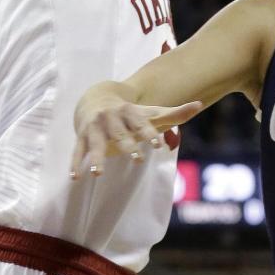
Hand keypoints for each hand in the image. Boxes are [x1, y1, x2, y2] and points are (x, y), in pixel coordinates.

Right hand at [72, 93, 202, 177]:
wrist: (96, 97)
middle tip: (137, 159)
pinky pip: (78, 151)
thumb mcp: (151, 113)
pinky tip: (74, 177)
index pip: (142, 124)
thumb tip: (199, 104)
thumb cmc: (131, 113)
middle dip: (127, 146)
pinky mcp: (82, 137)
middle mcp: (111, 118)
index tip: (158, 144)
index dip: (149, 133)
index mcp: (130, 112)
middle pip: (120, 134)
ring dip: (95, 158)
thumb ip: (175, 113)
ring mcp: (95, 128)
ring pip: (96, 144)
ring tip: (97, 173)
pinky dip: (75, 163)